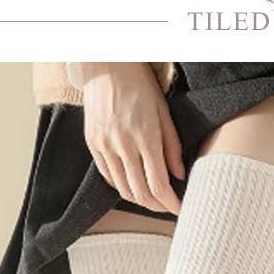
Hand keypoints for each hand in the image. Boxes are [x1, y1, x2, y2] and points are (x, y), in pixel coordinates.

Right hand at [80, 62, 183, 214]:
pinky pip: (108, 176)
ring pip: (123, 189)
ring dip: (140, 199)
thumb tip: (179, 175)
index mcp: (145, 136)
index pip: (159, 185)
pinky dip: (122, 186)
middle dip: (157, 206)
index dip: (171, 203)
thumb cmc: (139, 85)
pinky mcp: (92, 144)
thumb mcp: (163, 112)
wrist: (105, 65)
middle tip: (167, 206)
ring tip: (152, 198)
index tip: (180, 208)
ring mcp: (105, 146)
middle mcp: (123, 145)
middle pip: (141, 193)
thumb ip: (172, 146)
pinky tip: (133, 183)